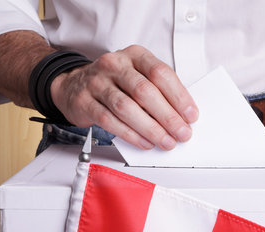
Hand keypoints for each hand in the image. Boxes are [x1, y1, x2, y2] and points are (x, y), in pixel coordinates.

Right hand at [50, 45, 198, 149]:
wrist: (73, 85)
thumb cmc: (115, 83)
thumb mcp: (137, 76)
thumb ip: (158, 91)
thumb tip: (182, 116)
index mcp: (134, 55)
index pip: (160, 73)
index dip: (179, 96)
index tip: (191, 115)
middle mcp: (115, 65)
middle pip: (145, 91)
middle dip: (168, 116)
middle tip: (182, 133)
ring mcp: (97, 82)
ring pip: (127, 108)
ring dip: (151, 129)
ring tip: (166, 141)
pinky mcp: (84, 101)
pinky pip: (110, 121)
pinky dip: (130, 135)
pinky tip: (144, 142)